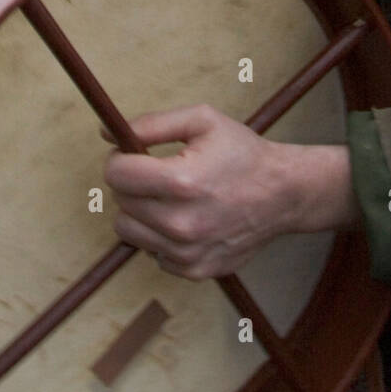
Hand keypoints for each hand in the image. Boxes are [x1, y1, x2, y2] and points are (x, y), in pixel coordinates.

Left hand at [104, 103, 357, 278]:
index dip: (120, 159)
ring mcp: (187, 252)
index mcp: (181, 181)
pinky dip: (161, 236)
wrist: (283, 194)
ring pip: (130, 231)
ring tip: (171, 198)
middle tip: (158, 174)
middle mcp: (181, 223)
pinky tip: (187, 219)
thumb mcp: (202, 120)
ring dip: (142, 212)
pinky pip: (153, 252)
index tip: (133, 155)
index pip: (116, 175)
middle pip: (120, 203)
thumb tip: (107, 135)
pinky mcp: (194, 270)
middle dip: (133, 184)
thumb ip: (151, 124)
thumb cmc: (243, 153)